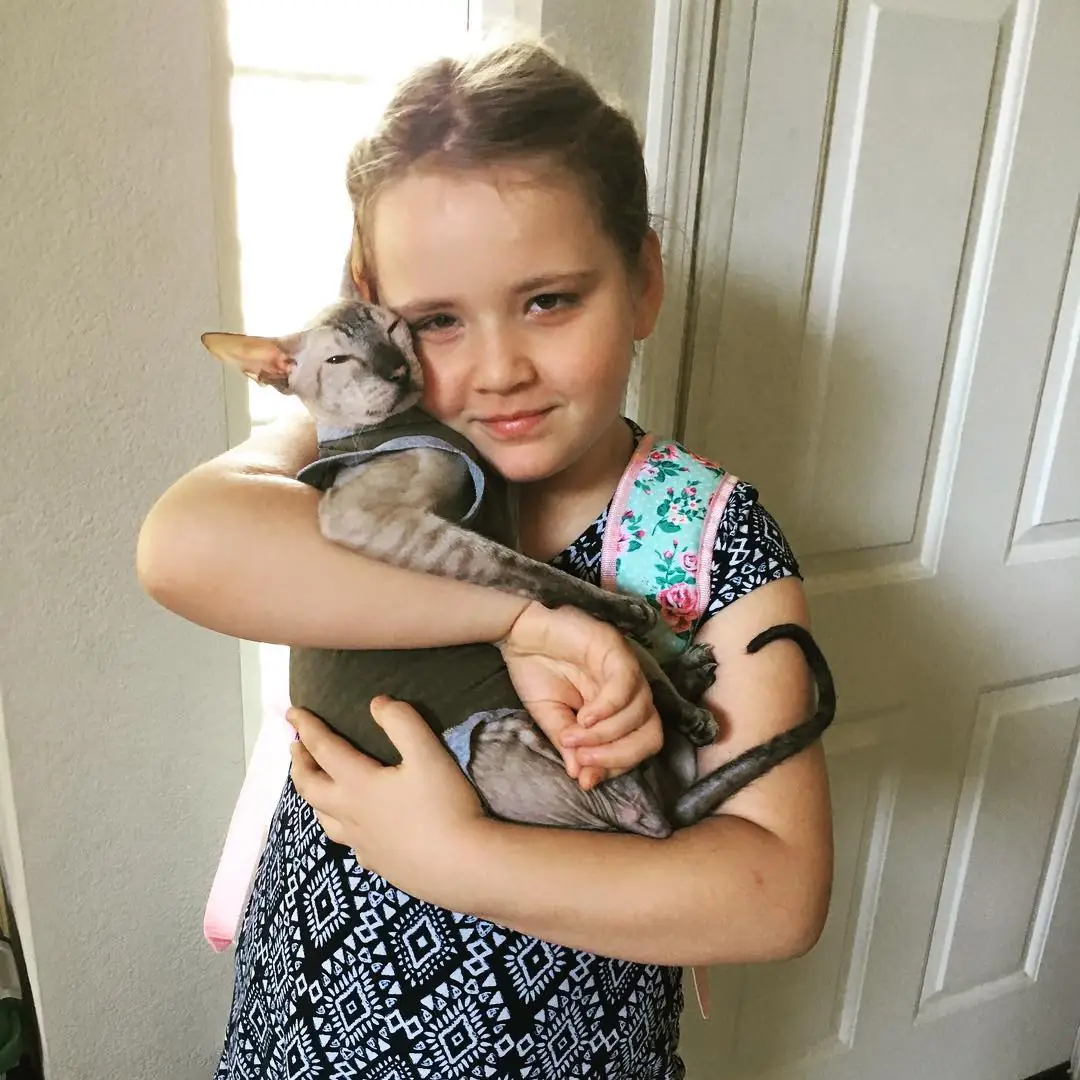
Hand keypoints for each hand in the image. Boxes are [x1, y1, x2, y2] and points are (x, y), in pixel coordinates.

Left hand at [288, 698, 488, 907]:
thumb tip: (376, 703)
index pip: (323, 749)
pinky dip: (341, 828)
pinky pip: (349, 844)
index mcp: (358, 784)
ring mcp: (362, 844)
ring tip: (315, 786)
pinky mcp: (379, 864)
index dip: (306, 728)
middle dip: (299, 764)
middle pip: (311, 788)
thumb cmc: (444, 806)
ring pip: (324, 819)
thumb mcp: (428, 754)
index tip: (291, 713)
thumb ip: (402, 723)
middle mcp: (351, 815)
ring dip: (313, 797)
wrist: (462, 867)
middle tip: (295, 747)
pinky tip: (355, 830)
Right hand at [499, 602, 662, 790]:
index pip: (637, 746)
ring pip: (640, 712)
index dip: (615, 767)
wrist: (518, 633)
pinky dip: (608, 707)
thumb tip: (581, 776)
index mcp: (618, 710)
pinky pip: (625, 684)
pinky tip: (584, 716)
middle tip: (585, 761)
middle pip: (651, 734)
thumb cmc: (536, 670)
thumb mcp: (550, 717)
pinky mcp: (615, 648)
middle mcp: (630, 692)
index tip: (586, 780)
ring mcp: (626, 669)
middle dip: (619, 756)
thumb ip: (569, 743)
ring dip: (606, 734)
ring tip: (574, 737)